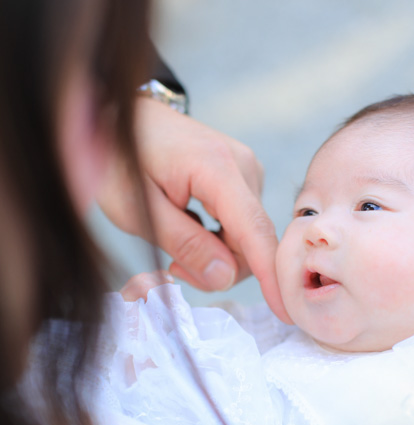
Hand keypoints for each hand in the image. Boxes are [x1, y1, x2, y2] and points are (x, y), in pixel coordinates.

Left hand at [98, 99, 290, 321]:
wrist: (117, 112)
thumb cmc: (118, 158)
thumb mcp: (138, 210)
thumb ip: (184, 244)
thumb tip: (226, 277)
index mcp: (216, 168)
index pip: (255, 231)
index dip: (271, 276)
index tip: (286, 312)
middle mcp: (243, 165)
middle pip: (254, 240)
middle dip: (221, 268)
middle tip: (175, 270)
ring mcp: (246, 168)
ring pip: (249, 236)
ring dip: (218, 255)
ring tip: (176, 252)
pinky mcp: (242, 175)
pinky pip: (243, 223)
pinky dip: (220, 240)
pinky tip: (191, 234)